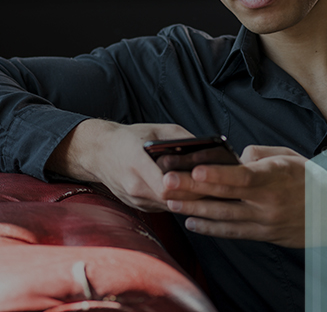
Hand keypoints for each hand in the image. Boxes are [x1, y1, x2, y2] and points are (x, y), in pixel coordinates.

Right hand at [46, 119, 196, 210]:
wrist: (98, 153)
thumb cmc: (129, 138)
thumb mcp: (155, 130)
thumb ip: (180, 137)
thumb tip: (206, 145)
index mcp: (136, 162)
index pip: (163, 185)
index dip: (184, 185)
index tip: (202, 179)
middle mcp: (133, 185)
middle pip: (170, 199)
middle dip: (193, 194)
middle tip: (216, 188)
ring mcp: (134, 199)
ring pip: (168, 206)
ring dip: (188, 200)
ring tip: (210, 192)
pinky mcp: (137, 206)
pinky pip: (162, 207)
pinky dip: (178, 202)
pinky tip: (193, 195)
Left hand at [162, 145, 326, 267]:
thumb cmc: (311, 180)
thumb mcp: (289, 156)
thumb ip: (259, 154)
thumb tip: (235, 157)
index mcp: (274, 177)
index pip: (240, 176)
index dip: (215, 174)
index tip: (192, 169)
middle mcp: (266, 201)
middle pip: (224, 196)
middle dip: (192, 190)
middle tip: (166, 184)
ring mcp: (263, 221)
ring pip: (222, 216)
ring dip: (194, 209)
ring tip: (171, 201)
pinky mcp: (262, 234)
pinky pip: (232, 232)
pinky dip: (210, 228)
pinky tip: (193, 221)